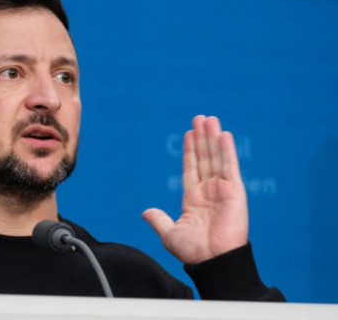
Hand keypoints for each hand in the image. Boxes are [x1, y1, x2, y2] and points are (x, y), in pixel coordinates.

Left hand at [142, 115, 248, 263]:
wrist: (211, 261)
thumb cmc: (193, 252)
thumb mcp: (170, 234)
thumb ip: (159, 219)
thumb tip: (145, 212)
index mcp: (194, 200)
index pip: (191, 168)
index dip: (190, 151)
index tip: (188, 134)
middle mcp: (209, 192)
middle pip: (204, 158)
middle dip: (201, 138)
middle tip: (199, 118)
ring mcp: (222, 190)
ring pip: (216, 158)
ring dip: (212, 138)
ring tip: (208, 119)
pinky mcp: (235, 192)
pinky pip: (230, 166)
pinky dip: (226, 150)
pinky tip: (222, 134)